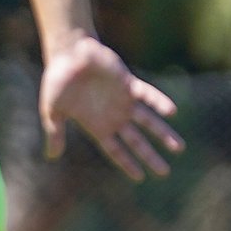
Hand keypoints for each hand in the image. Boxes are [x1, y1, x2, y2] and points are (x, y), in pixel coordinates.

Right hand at [39, 37, 184, 179]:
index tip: (141, 177)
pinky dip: (159, 102)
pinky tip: (172, 112)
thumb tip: (51, 157)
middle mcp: (114, 116)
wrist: (67, 53)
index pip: (115, 150)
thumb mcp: (52, 111)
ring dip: (163, 134)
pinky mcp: (128, 83)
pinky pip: (148, 95)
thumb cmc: (57, 81)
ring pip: (148, 122)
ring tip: (179, 148)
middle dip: (150, 157)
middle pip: (136, 142)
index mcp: (97, 126)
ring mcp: (123, 101)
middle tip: (165, 173)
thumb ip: (55, 133)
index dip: (127, 164)